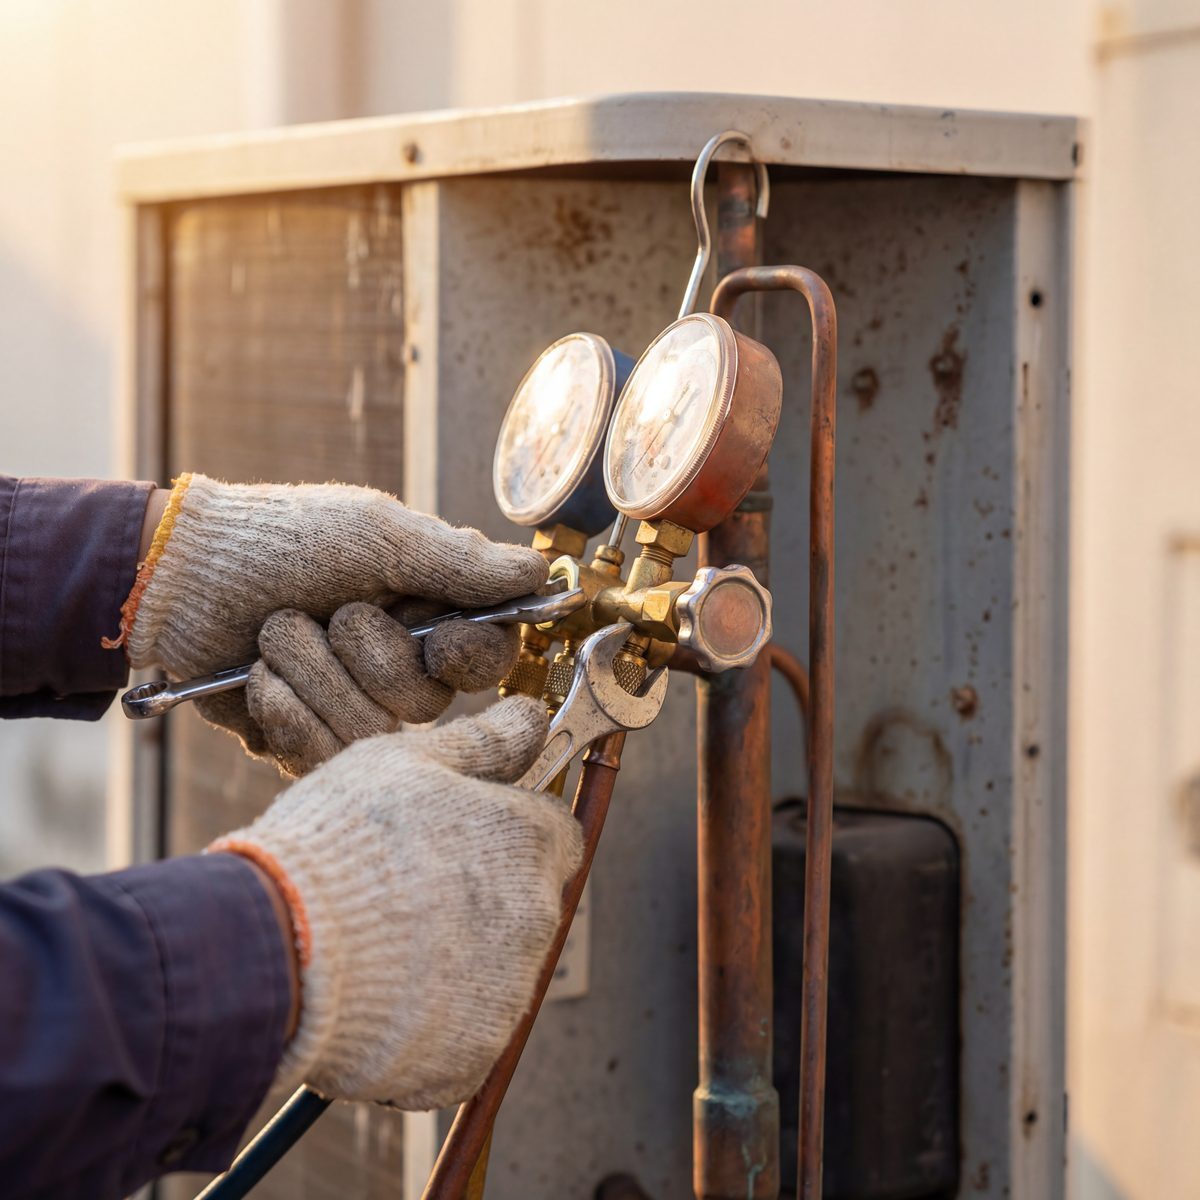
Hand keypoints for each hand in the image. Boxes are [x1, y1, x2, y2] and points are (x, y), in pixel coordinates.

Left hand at [117, 474, 544, 758]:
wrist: (179, 577)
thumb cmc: (282, 539)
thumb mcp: (379, 535)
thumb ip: (461, 562)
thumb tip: (540, 571)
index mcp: (427, 609)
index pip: (490, 656)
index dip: (471, 658)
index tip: (439, 640)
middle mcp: (397, 662)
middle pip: (427, 700)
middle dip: (368, 652)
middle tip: (331, 610)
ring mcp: (349, 705)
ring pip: (372, 732)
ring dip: (314, 672)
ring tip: (275, 635)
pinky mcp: (303, 740)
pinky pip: (319, 757)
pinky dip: (283, 709)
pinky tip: (257, 679)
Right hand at [210, 696, 581, 1109]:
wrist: (278, 947)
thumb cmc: (341, 841)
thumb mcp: (409, 759)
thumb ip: (483, 740)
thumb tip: (530, 718)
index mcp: (529, 841)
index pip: (554, 832)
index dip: (511, 826)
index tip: (468, 832)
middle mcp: (535, 918)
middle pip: (527, 899)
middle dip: (483, 890)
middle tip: (409, 884)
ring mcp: (507, 992)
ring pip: (496, 966)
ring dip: (457, 954)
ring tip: (384, 937)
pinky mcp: (473, 1054)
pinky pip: (465, 1031)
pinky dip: (433, 1018)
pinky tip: (381, 989)